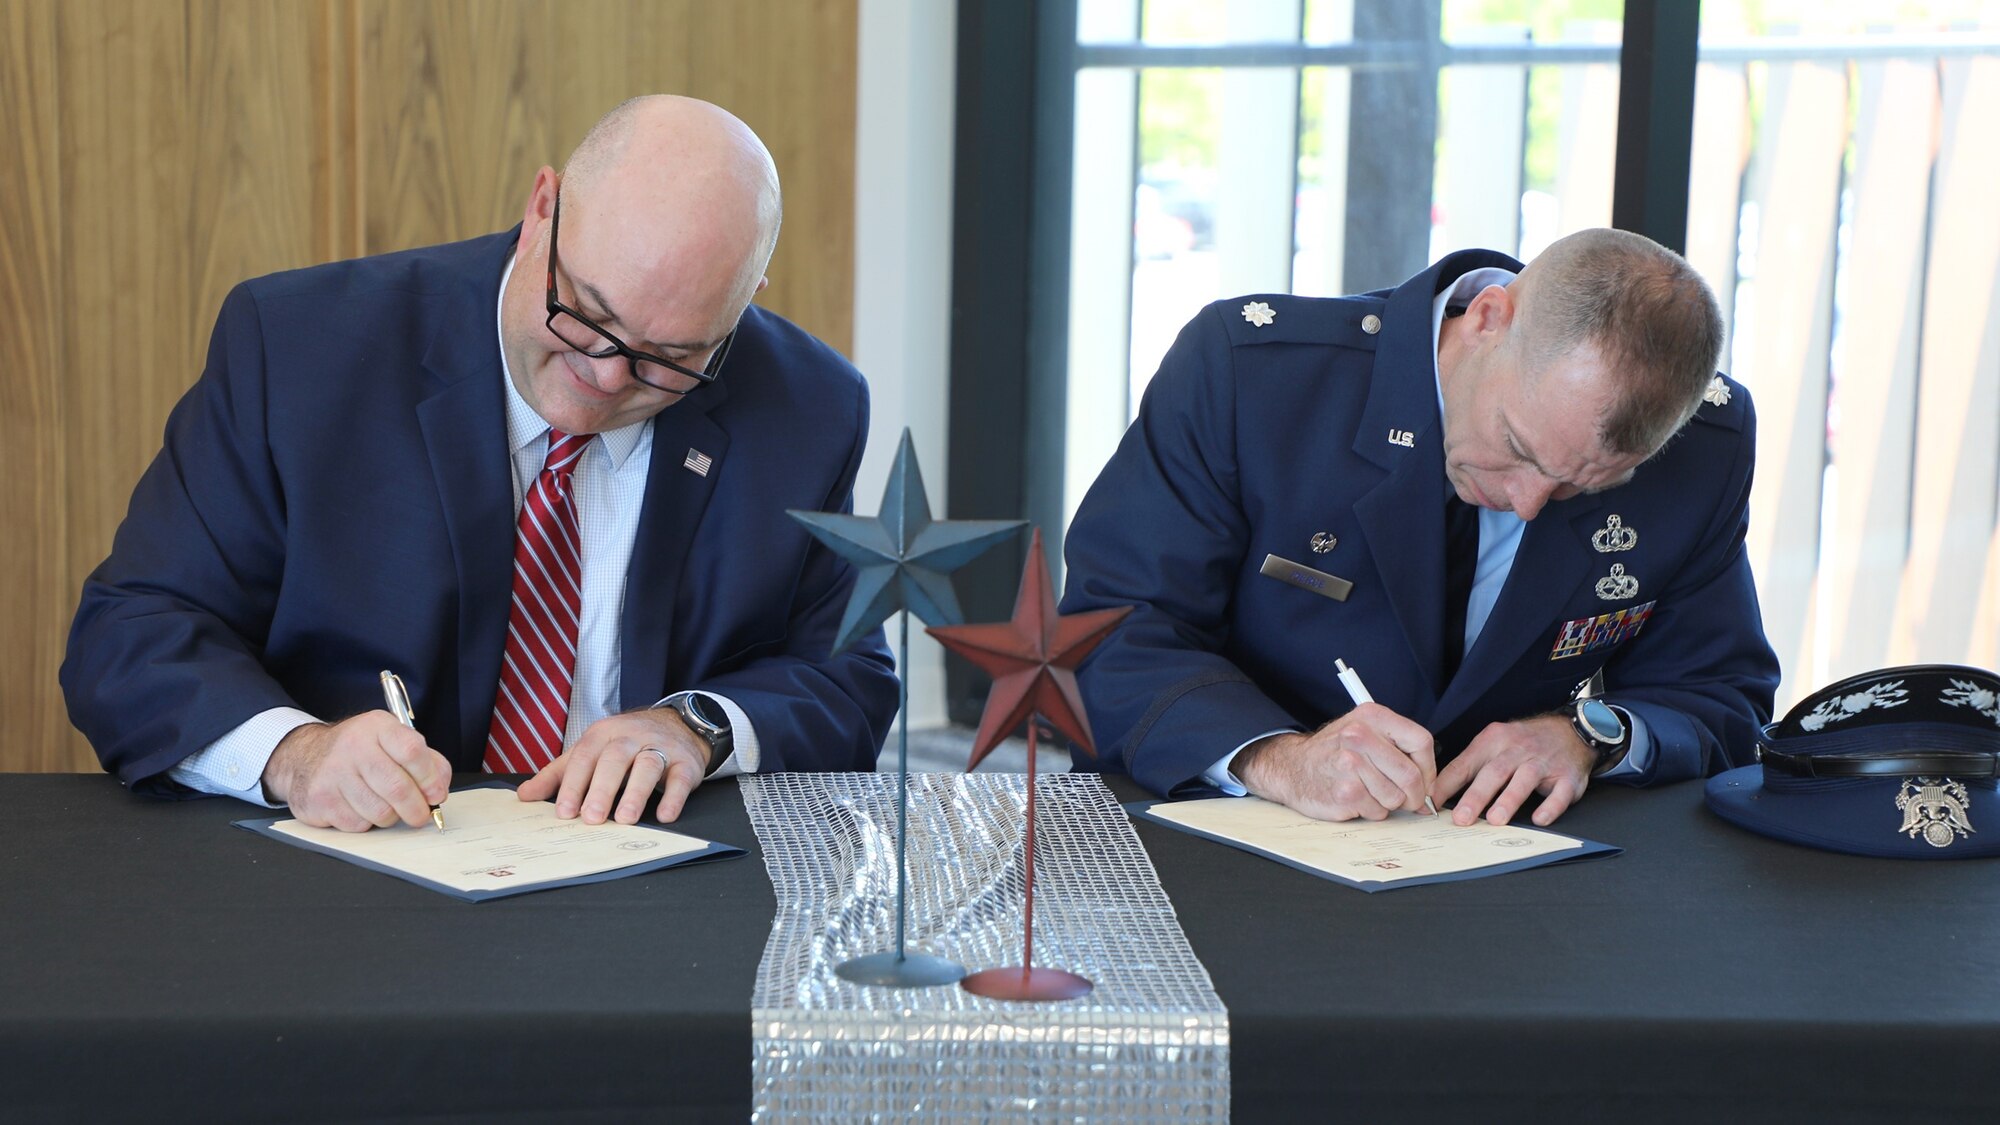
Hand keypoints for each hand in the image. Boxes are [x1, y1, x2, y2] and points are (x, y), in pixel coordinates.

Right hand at [263, 713, 451, 831]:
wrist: (305, 756)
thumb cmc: (360, 752)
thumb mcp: (393, 741)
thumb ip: (425, 761)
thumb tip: (439, 790)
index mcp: (377, 727)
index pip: (412, 751)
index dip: (430, 778)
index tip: (436, 794)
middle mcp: (353, 747)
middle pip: (398, 788)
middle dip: (416, 809)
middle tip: (420, 814)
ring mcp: (333, 774)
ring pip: (380, 812)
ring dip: (390, 817)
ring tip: (385, 805)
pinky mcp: (320, 800)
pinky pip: (358, 825)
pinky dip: (366, 823)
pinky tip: (359, 807)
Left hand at [516, 708, 710, 824]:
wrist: (677, 725)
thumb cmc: (625, 744)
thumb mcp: (590, 752)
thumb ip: (558, 774)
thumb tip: (523, 796)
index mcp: (603, 734)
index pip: (585, 757)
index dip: (574, 784)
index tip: (564, 812)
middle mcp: (631, 737)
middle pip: (615, 759)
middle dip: (602, 789)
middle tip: (592, 818)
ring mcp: (661, 747)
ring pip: (648, 765)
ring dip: (636, 793)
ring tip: (625, 819)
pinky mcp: (686, 761)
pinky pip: (681, 778)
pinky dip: (674, 797)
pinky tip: (665, 815)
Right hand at [1233, 703, 1436, 820]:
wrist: (1292, 767)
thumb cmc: (1334, 752)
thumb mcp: (1365, 732)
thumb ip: (1398, 750)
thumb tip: (1431, 788)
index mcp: (1372, 716)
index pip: (1421, 741)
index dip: (1428, 768)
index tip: (1424, 780)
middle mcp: (1360, 736)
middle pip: (1411, 775)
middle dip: (1414, 794)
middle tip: (1407, 800)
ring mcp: (1350, 764)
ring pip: (1396, 797)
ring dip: (1389, 803)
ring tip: (1370, 792)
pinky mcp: (1345, 792)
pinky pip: (1378, 811)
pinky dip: (1372, 811)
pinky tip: (1356, 799)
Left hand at [1433, 713, 1592, 826]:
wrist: (1569, 730)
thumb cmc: (1524, 742)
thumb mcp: (1492, 744)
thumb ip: (1469, 767)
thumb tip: (1437, 794)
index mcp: (1493, 740)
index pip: (1465, 763)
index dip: (1447, 784)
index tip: (1431, 803)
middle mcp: (1518, 749)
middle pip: (1494, 772)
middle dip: (1477, 795)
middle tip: (1462, 818)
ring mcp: (1544, 762)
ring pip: (1525, 779)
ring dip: (1509, 799)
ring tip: (1495, 820)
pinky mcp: (1567, 777)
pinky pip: (1560, 792)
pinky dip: (1550, 807)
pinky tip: (1538, 819)